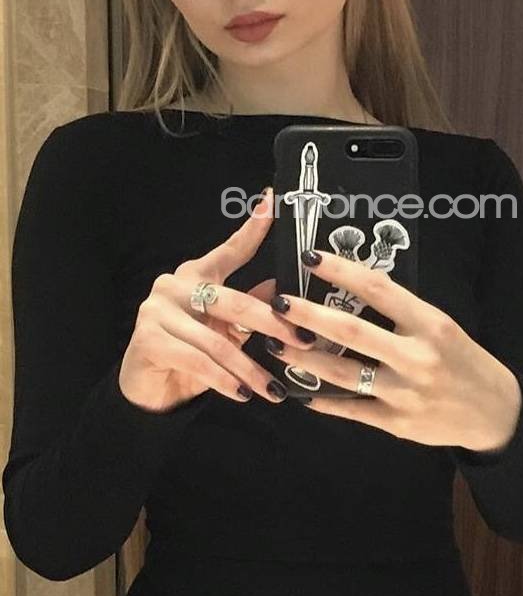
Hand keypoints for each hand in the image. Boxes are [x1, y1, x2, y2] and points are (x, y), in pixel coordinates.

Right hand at [118, 188, 313, 411]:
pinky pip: (196, 359)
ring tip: (273, 390)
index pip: (231, 249)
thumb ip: (249, 307)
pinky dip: (223, 380)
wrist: (148, 390)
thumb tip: (283, 289)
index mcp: (198, 275)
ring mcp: (158, 310)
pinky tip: (242, 394)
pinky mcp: (147, 338)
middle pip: (235, 301)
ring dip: (249, 368)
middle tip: (302, 341)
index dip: (253, 227)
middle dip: (273, 324)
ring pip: (217, 339)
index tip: (273, 202)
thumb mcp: (225, 330)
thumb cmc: (190, 355)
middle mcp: (176, 285)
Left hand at [264, 248, 522, 451]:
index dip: (341, 271)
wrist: (494, 412)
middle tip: (278, 302)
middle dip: (308, 316)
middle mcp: (416, 357)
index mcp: (429, 324)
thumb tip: (351, 287)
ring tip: (276, 344)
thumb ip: (401, 312)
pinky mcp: (396, 423)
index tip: (311, 256)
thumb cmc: (463, 359)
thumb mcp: (441, 326)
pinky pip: (350, 409)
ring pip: (341, 373)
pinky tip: (301, 389)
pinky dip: (322, 399)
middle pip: (351, 332)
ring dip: (303, 358)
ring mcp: (404, 393)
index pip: (378, 289)